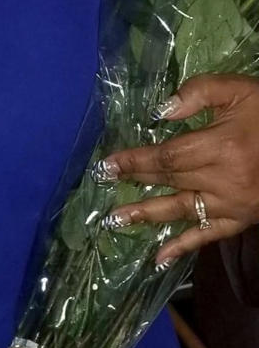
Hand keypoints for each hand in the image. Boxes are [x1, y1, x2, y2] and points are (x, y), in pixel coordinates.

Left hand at [99, 74, 258, 265]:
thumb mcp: (238, 90)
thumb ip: (197, 93)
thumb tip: (161, 111)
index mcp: (223, 147)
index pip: (168, 156)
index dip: (135, 160)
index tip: (108, 163)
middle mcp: (226, 180)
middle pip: (171, 181)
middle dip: (135, 181)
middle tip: (103, 183)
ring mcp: (235, 204)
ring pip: (183, 211)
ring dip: (148, 215)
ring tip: (116, 221)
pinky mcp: (243, 220)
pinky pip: (209, 235)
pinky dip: (184, 247)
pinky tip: (160, 258)